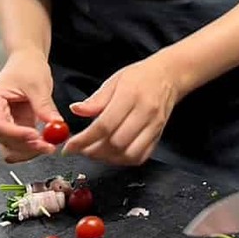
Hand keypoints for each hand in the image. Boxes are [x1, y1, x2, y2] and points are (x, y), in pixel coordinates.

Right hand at [0, 51, 60, 162]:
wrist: (27, 62)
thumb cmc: (25, 67)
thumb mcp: (37, 84)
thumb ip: (43, 105)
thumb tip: (54, 123)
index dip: (15, 134)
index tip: (34, 136)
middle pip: (4, 140)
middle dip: (26, 146)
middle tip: (47, 145)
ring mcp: (4, 124)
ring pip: (11, 147)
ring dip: (30, 150)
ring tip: (49, 144)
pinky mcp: (15, 128)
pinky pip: (21, 145)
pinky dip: (33, 147)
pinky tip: (46, 142)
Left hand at [62, 54, 182, 165]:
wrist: (169, 77)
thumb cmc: (140, 77)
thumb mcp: (114, 81)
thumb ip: (96, 100)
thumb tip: (75, 110)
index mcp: (131, 95)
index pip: (105, 125)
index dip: (84, 140)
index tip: (69, 147)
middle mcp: (145, 112)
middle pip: (116, 142)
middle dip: (93, 151)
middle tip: (81, 148)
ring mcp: (154, 126)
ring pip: (129, 154)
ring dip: (108, 158)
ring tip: (95, 151)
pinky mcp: (158, 136)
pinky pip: (140, 157)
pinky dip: (123, 160)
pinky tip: (112, 153)